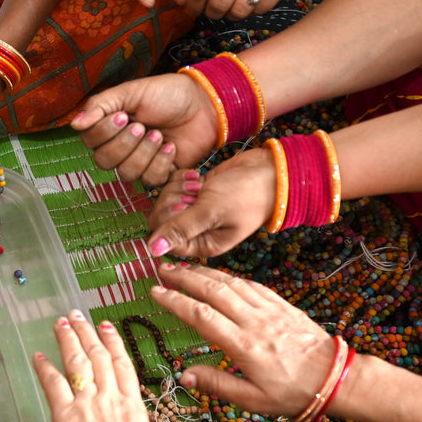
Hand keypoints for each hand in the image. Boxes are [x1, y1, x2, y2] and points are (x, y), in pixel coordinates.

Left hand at [31, 310, 156, 421]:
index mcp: (133, 404)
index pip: (123, 364)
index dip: (113, 342)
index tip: (106, 327)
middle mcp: (111, 396)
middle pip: (98, 356)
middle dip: (87, 332)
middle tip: (77, 316)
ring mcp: (88, 402)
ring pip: (77, 361)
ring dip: (68, 339)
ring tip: (60, 323)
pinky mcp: (65, 413)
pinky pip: (53, 383)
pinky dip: (45, 367)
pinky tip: (38, 355)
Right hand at [70, 73, 218, 185]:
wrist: (203, 104)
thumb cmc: (166, 94)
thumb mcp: (130, 92)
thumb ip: (100, 106)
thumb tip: (75, 125)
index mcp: (108, 127)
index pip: (89, 141)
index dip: (104, 132)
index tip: (123, 116)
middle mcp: (119, 148)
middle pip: (104, 161)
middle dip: (124, 144)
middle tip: (142, 126)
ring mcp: (139, 163)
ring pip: (127, 173)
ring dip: (144, 153)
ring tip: (159, 135)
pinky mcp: (160, 174)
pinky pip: (151, 180)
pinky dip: (161, 162)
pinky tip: (171, 147)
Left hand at [145, 149, 272, 257]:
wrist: (269, 171)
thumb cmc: (246, 194)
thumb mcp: (211, 212)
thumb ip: (180, 229)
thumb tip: (152, 250)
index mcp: (202, 244)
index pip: (164, 239)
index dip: (168, 220)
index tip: (184, 205)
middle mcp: (197, 231)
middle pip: (162, 218)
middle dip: (173, 200)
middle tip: (194, 193)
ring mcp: (196, 211)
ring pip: (166, 200)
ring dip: (178, 188)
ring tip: (199, 185)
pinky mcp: (196, 193)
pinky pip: (173, 186)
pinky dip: (182, 178)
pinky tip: (198, 177)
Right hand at [150, 262, 338, 417]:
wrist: (335, 379)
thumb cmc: (293, 393)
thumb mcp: (254, 400)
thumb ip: (218, 385)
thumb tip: (185, 375)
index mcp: (243, 345)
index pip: (201, 316)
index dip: (175, 301)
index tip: (155, 292)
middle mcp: (254, 322)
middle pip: (213, 291)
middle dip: (185, 277)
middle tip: (163, 269)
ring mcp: (270, 310)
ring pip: (231, 283)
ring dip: (205, 273)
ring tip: (184, 268)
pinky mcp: (282, 305)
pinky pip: (252, 285)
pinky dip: (231, 277)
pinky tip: (220, 276)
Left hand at [181, 0, 297, 19]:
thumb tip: (182, 2)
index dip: (193, 6)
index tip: (193, 8)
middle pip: (219, 5)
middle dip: (210, 12)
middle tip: (210, 8)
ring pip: (240, 12)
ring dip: (230, 14)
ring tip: (228, 4)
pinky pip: (261, 9)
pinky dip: (251, 9)